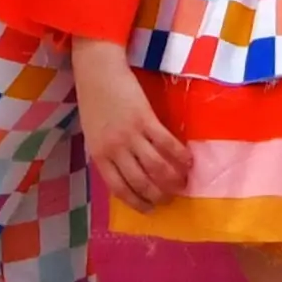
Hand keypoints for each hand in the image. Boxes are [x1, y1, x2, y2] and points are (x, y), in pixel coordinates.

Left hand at [75, 53, 190, 212]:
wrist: (97, 72)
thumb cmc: (94, 102)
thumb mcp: (93, 135)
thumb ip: (107, 155)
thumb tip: (128, 174)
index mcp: (99, 156)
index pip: (120, 188)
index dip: (138, 202)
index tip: (151, 209)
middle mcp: (115, 149)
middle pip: (142, 181)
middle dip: (160, 195)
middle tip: (172, 197)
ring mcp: (131, 135)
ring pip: (156, 167)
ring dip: (173, 179)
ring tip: (184, 183)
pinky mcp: (145, 119)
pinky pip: (166, 143)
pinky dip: (180, 155)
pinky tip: (188, 161)